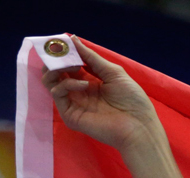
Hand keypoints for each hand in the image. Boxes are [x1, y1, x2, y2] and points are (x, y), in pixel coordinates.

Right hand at [42, 36, 159, 152]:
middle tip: (63, 52)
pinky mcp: (70, 114)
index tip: (63, 41)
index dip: (65, 52)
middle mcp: (79, 91)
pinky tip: (85, 85)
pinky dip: (67, 84)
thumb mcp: (113, 72)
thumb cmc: (132, 100)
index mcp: (91, 81)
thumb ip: (92, 57)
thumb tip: (73, 39)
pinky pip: (58, 93)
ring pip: (50, 81)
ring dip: (57, 68)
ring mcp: (73, 103)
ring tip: (73, 66)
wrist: (139, 127)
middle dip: (57, 58)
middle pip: (56, 71)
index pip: (70, 65)